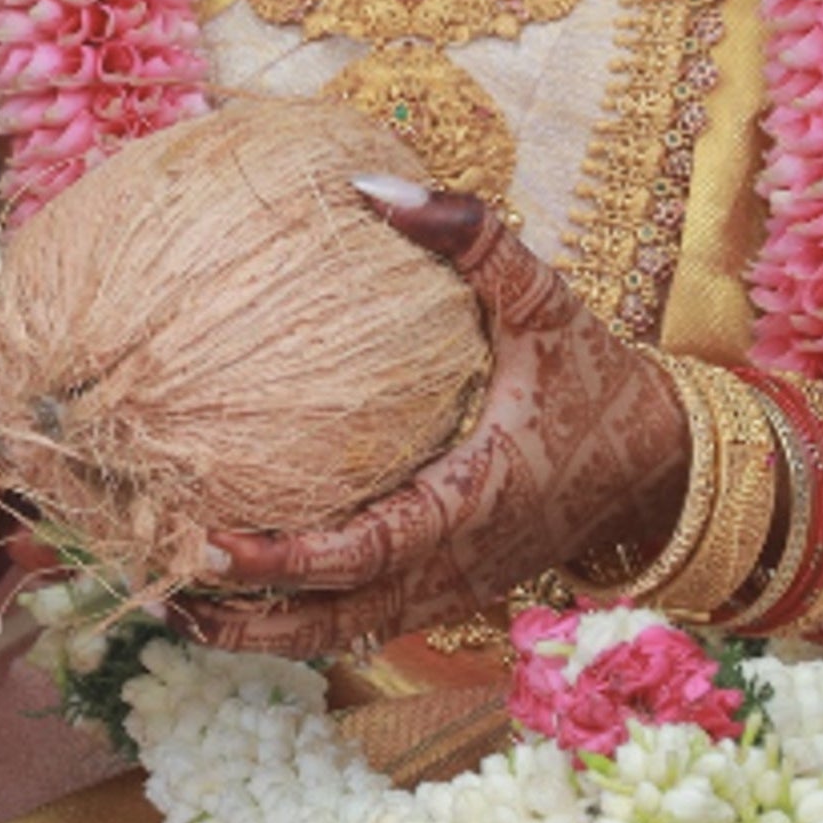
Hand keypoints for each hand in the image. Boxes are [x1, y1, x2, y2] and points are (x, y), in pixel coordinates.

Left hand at [186, 184, 690, 657]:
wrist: (662, 466)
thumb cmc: (596, 380)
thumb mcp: (545, 302)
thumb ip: (472, 238)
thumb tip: (375, 185)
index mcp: (467, 507)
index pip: (358, 557)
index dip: (278, 564)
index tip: (204, 546)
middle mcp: (451, 566)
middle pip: (330, 625)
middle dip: (244, 618)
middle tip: (160, 582)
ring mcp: (450, 591)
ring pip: (341, 637)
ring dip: (263, 632)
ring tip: (180, 602)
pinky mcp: (451, 592)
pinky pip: (364, 621)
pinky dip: (303, 618)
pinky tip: (252, 587)